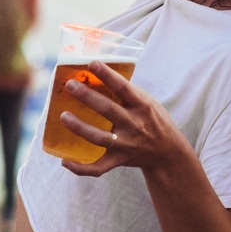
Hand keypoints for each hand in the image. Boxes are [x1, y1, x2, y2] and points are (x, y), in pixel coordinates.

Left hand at [58, 63, 185, 177]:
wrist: (167, 151)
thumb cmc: (154, 120)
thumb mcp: (148, 102)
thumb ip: (129, 92)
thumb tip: (102, 76)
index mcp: (142, 106)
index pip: (123, 87)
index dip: (107, 75)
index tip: (92, 63)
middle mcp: (134, 124)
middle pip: (107, 109)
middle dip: (87, 96)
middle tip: (70, 85)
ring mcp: (125, 144)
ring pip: (98, 138)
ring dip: (79, 127)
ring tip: (63, 116)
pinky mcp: (118, 160)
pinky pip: (97, 167)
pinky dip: (80, 167)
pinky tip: (64, 160)